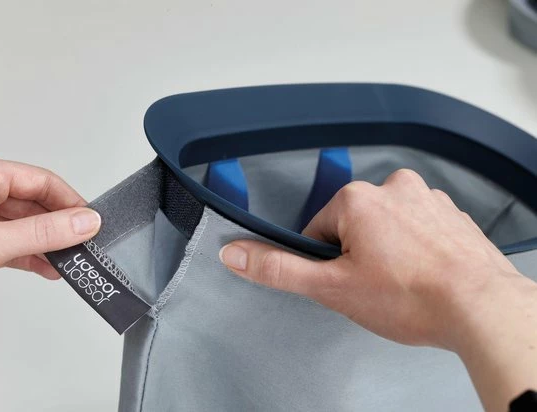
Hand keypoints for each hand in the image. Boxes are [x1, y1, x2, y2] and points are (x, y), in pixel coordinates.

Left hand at [0, 157, 100, 278]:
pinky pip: (9, 241)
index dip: (71, 202)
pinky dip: (28, 255)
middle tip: (84, 246)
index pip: (42, 181)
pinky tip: (47, 267)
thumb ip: (39, 232)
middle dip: (61, 229)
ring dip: (47, 246)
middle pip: (35, 204)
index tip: (91, 224)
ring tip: (68, 261)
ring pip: (24, 226)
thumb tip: (83, 223)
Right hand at [219, 169, 536, 411]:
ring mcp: (425, 197)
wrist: (481, 307)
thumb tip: (237, 253)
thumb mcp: (333, 287)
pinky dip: (414, 247)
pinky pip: (415, 226)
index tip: (345, 279)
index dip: (326, 261)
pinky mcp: (448, 212)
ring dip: (387, 250)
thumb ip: (279, 268)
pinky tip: (422, 272)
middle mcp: (392, 188)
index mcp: (357, 199)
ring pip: (385, 226)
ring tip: (402, 280)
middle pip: (353, 224)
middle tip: (375, 284)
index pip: (317, 228)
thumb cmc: (414, 297)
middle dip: (357, 254)